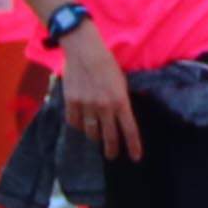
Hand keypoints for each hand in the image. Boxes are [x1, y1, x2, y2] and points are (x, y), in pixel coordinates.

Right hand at [59, 21, 139, 161]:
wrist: (83, 50)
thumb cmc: (106, 63)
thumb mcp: (121, 82)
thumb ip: (121, 100)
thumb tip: (123, 116)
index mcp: (121, 101)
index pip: (130, 129)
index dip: (133, 146)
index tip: (135, 158)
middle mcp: (104, 107)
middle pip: (110, 136)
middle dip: (112, 149)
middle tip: (112, 155)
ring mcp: (86, 106)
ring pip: (91, 132)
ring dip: (95, 137)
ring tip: (97, 139)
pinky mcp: (71, 102)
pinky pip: (75, 122)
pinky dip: (79, 125)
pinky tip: (81, 125)